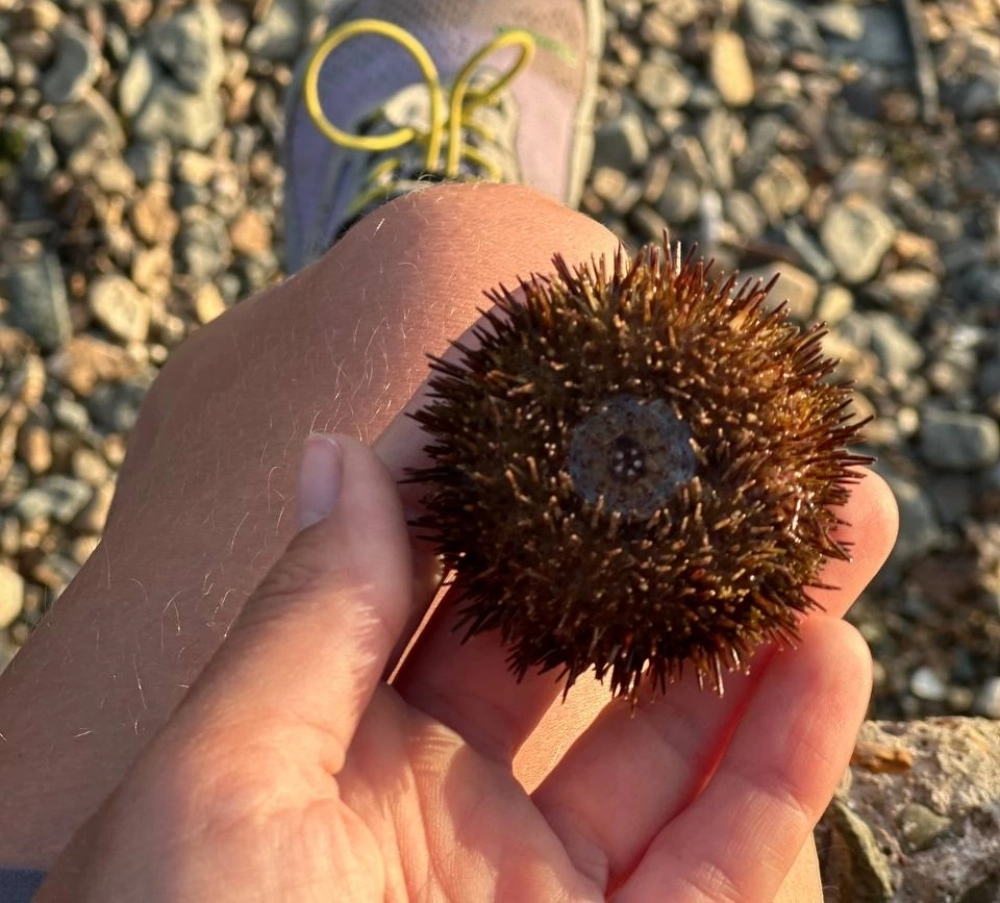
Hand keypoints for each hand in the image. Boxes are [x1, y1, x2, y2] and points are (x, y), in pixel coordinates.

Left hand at [39, 430, 894, 902]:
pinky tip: (826, 656)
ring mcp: (544, 893)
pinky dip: (785, 759)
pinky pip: (728, 857)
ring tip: (825, 524)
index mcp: (331, 754)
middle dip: (659, 539)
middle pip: (578, 643)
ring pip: (676, 738)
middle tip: (734, 440)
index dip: (503, 474)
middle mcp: (446, 811)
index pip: (436, 577)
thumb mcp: (216, 795)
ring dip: (756, 628)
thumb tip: (346, 451)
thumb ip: (302, 626)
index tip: (570, 374)